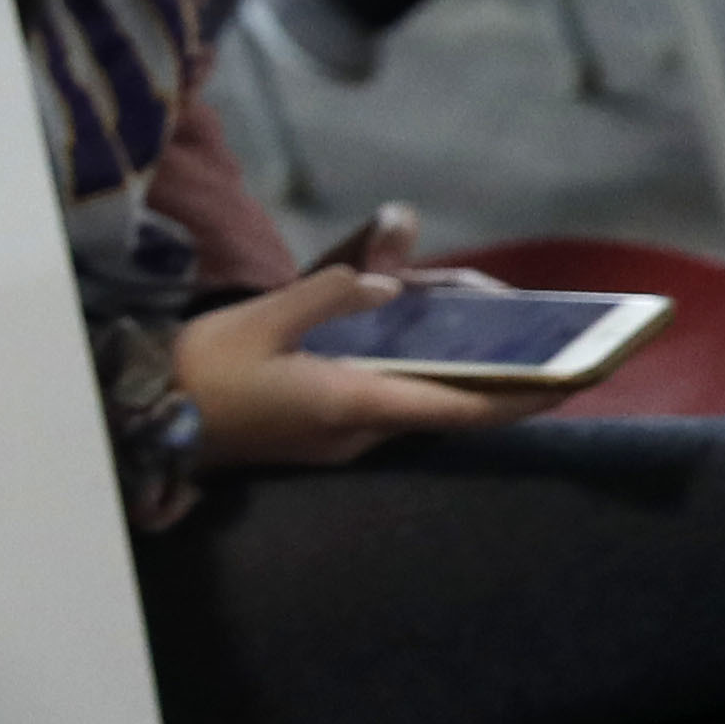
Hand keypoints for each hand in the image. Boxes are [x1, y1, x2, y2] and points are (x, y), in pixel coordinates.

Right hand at [175, 258, 519, 471]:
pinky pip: (386, 399)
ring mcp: (339, 438)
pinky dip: (411, 368)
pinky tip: (406, 328)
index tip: (582, 375)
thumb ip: (332, 294)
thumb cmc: (198, 371)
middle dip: (494, 360)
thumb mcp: (262, 317)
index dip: (529, 392)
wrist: (142, 418)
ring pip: (417, 398)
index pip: (464, 406)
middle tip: (514, 309)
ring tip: (464, 303)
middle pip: (448, 400)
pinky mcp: (321, 432)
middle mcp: (357, 430)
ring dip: (448, 361)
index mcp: (352, 402)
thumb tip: (386, 285)